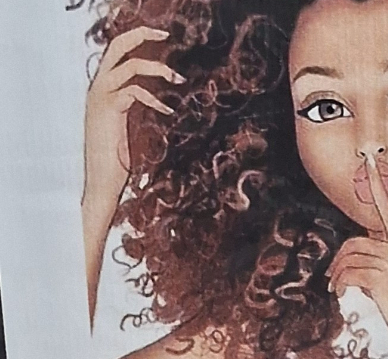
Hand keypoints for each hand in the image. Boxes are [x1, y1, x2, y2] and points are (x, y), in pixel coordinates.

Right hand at [82, 26, 182, 218]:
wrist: (102, 182)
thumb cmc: (116, 162)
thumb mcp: (129, 129)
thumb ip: (137, 111)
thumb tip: (161, 105)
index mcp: (103, 89)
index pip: (117, 53)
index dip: (137, 43)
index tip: (163, 42)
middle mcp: (98, 88)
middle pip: (117, 47)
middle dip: (141, 36)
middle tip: (165, 35)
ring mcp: (100, 97)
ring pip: (128, 65)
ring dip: (157, 68)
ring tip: (178, 78)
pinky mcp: (108, 110)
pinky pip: (133, 91)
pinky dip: (153, 97)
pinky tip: (167, 109)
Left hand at [327, 155, 387, 349]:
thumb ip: (378, 264)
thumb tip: (349, 266)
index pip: (387, 207)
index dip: (376, 184)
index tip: (368, 159)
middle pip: (353, 241)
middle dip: (339, 261)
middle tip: (332, 278)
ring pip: (349, 259)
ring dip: (338, 276)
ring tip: (337, 290)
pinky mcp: (383, 278)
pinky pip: (349, 274)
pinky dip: (340, 284)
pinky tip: (341, 295)